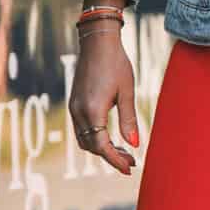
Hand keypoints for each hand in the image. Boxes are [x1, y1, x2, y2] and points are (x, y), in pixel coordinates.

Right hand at [69, 24, 140, 175]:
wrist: (97, 42)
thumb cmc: (116, 64)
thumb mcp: (127, 92)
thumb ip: (129, 120)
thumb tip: (135, 144)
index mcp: (93, 110)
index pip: (102, 146)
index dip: (115, 160)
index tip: (129, 168)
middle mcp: (79, 111)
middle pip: (91, 146)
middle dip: (110, 156)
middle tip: (131, 160)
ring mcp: (74, 107)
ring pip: (84, 139)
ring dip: (102, 148)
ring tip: (123, 150)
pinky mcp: (74, 102)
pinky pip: (81, 129)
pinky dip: (95, 137)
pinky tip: (110, 136)